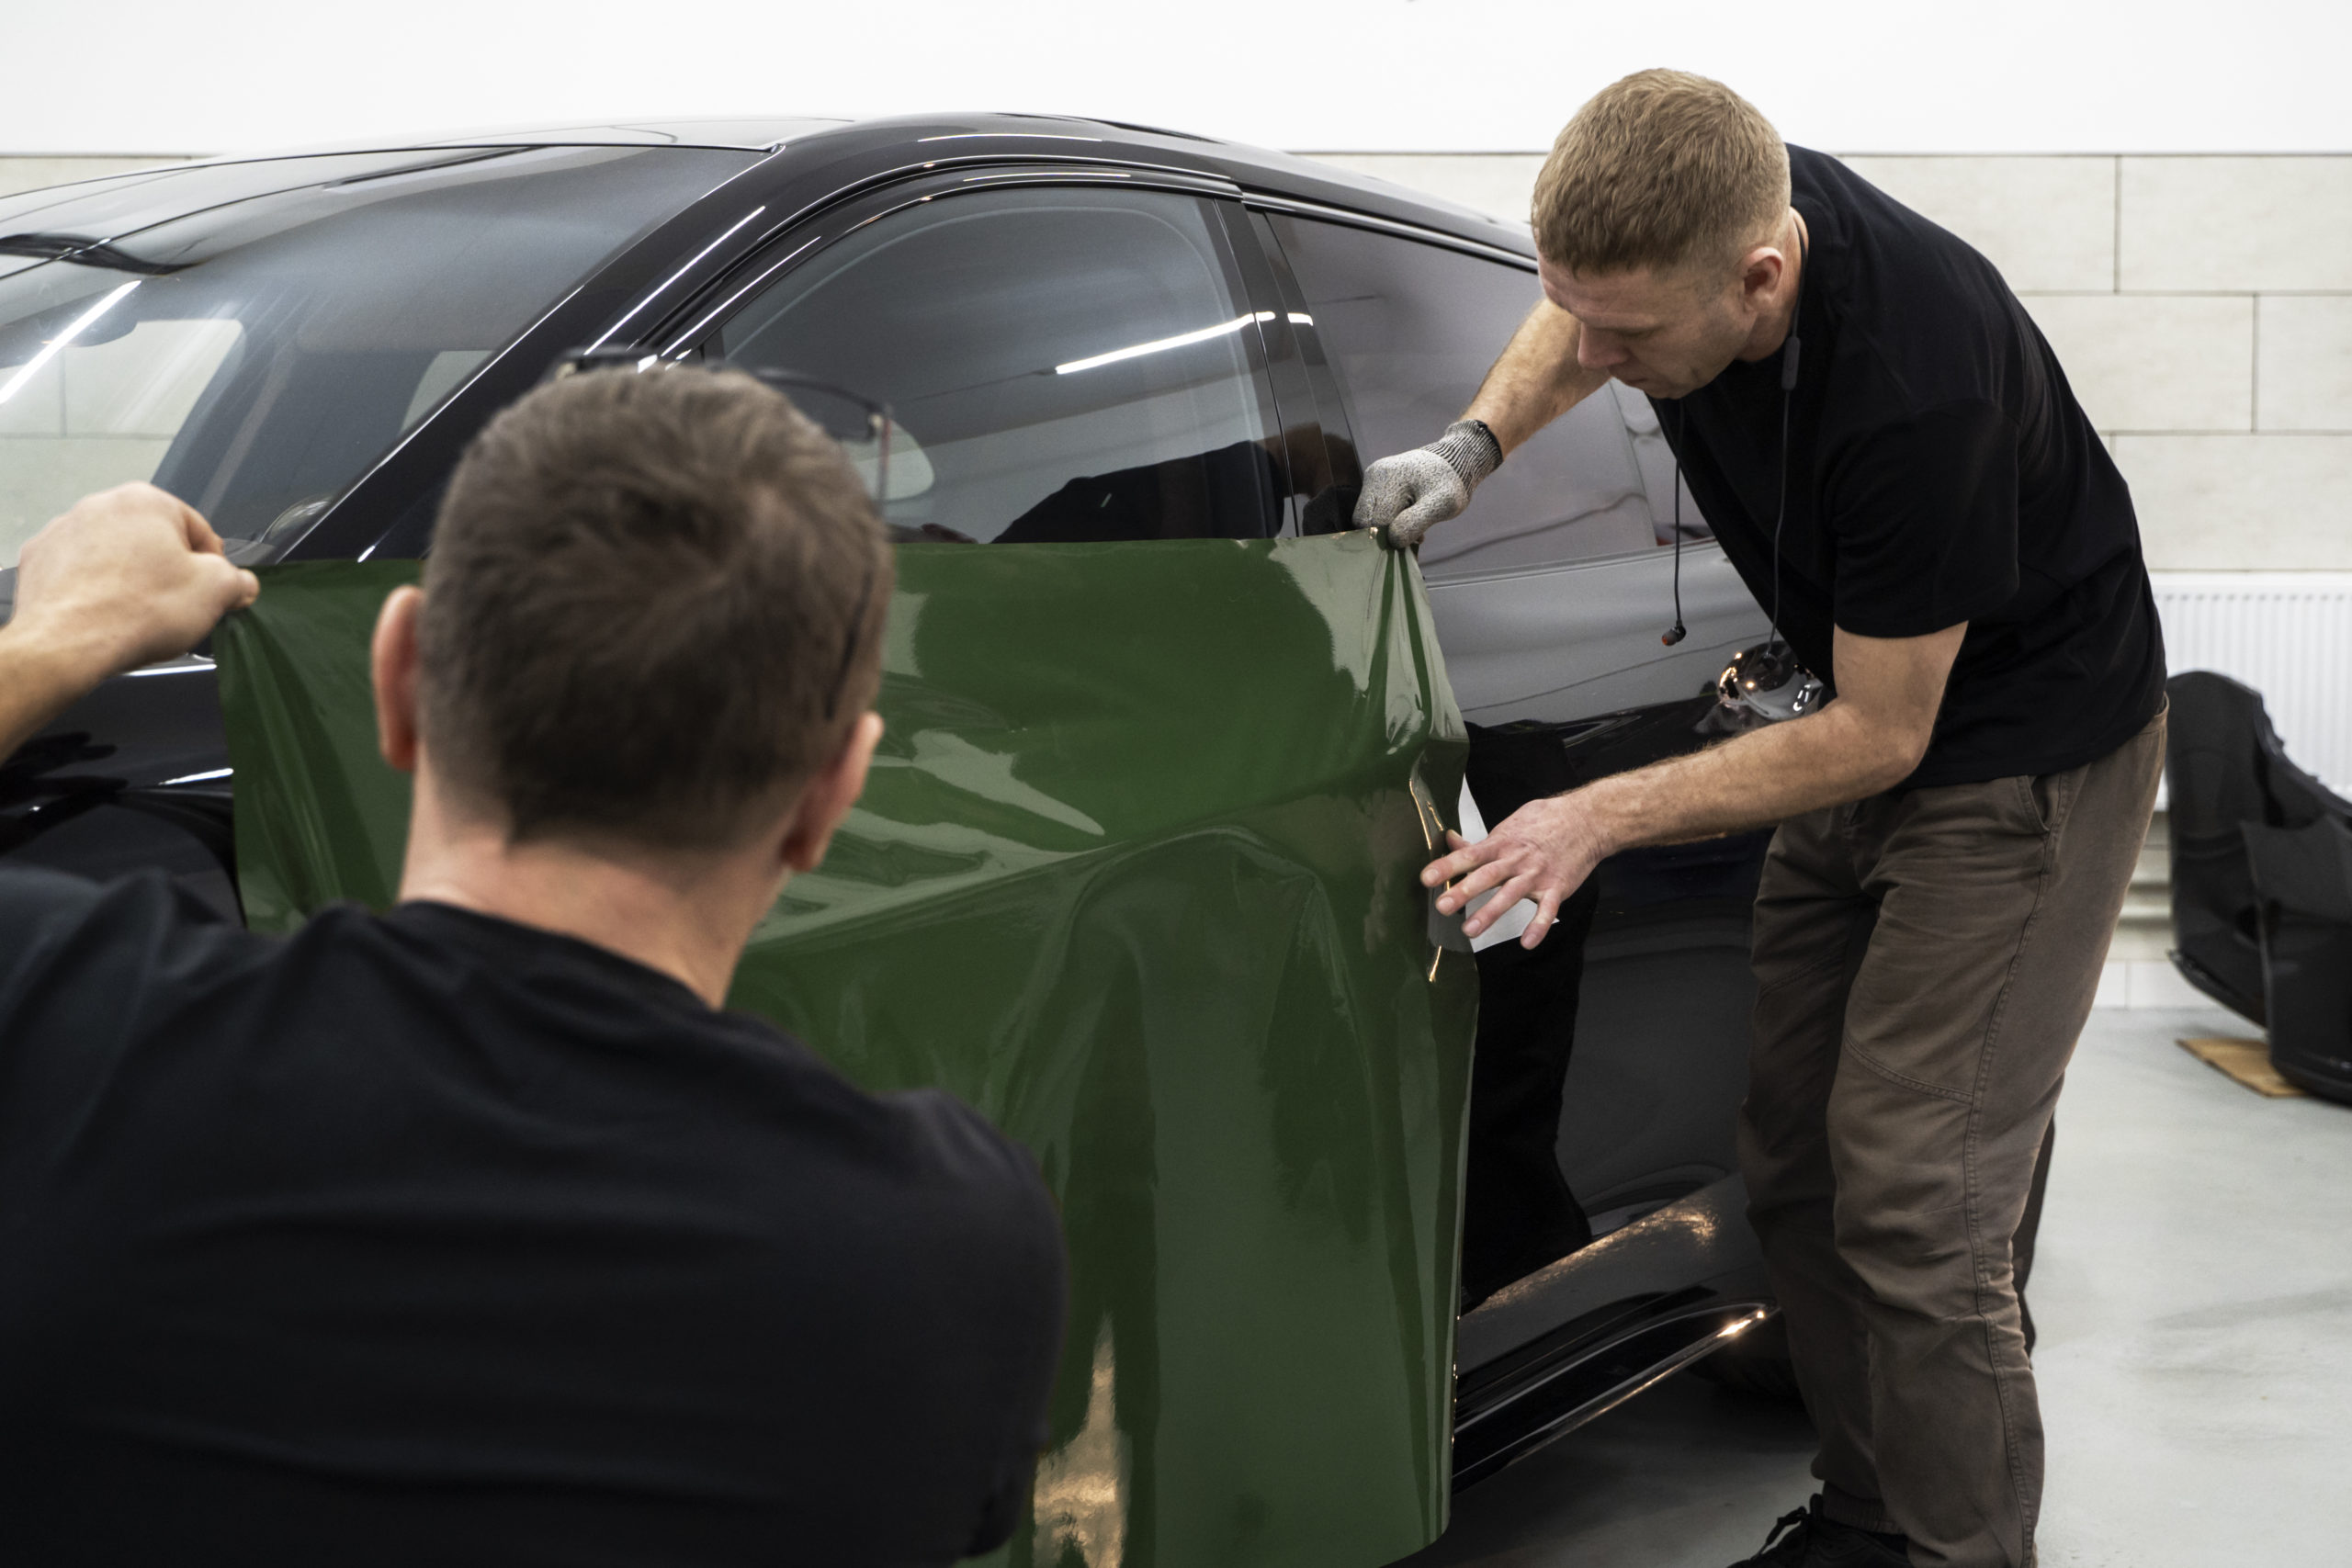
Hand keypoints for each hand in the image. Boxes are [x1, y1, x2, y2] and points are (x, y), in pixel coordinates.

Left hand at [10, 483, 259, 683]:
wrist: (67, 643)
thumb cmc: (136, 611)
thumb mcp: (217, 593)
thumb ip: (239, 581)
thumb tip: (241, 585)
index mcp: (147, 501)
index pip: (199, 530)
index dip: (213, 566)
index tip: (212, 592)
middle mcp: (101, 506)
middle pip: (154, 540)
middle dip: (168, 572)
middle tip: (176, 607)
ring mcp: (65, 531)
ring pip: (116, 556)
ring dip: (131, 580)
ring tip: (139, 615)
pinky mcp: (40, 560)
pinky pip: (81, 572)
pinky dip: (95, 590)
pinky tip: (107, 615)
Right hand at [1351, 420, 1501, 548]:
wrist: (1456, 460)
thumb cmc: (1451, 483)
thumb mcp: (1441, 505)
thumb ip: (1415, 523)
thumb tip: (1392, 540)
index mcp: (1386, 478)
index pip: (1373, 522)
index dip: (1390, 538)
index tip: (1416, 540)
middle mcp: (1374, 475)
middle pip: (1364, 521)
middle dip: (1388, 534)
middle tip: (1416, 535)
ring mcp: (1373, 478)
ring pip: (1368, 517)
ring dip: (1389, 528)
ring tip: (1415, 523)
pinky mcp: (1377, 482)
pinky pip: (1375, 509)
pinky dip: (1390, 519)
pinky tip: (1410, 517)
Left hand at [1422, 792, 1611, 948]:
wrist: (1587, 820)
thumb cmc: (1545, 822)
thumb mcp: (1509, 826)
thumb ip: (1480, 841)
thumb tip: (1450, 840)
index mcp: (1502, 843)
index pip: (1469, 855)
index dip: (1448, 866)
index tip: (1427, 878)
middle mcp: (1516, 860)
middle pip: (1487, 876)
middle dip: (1463, 891)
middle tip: (1442, 906)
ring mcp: (1537, 875)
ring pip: (1511, 894)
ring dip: (1490, 912)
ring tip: (1470, 930)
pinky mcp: (1557, 887)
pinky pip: (1547, 910)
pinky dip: (1538, 926)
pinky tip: (1527, 943)